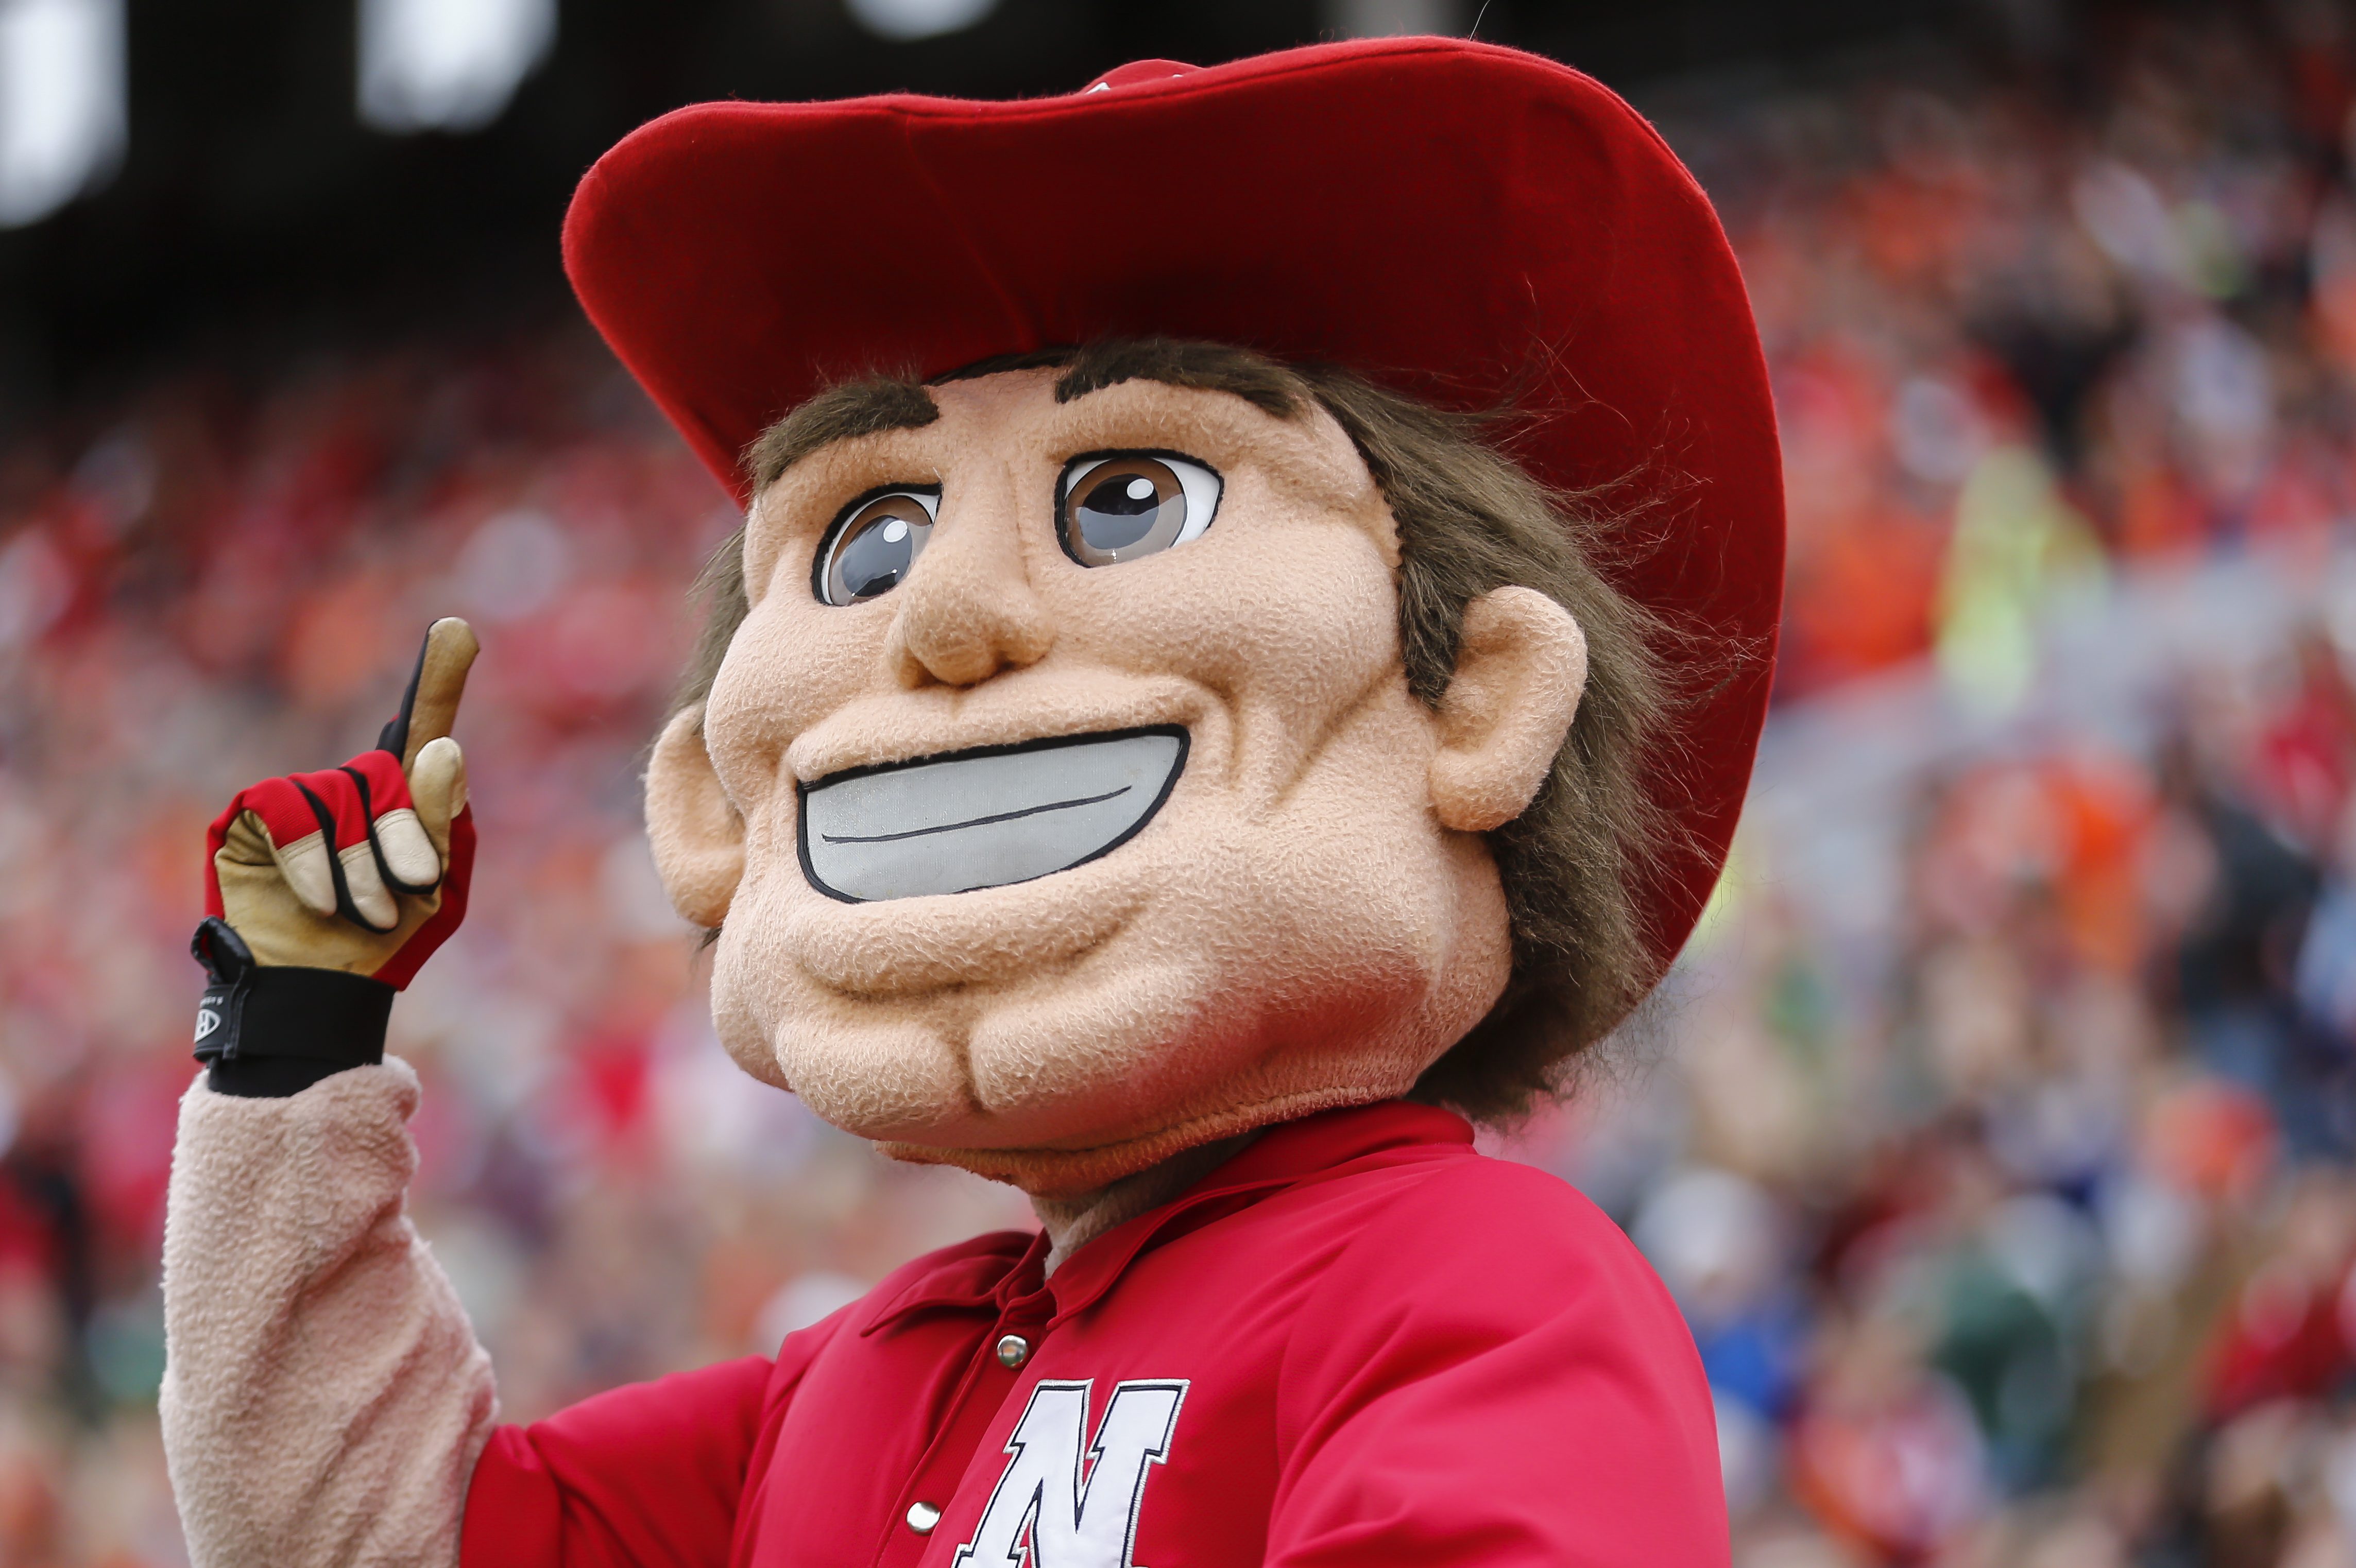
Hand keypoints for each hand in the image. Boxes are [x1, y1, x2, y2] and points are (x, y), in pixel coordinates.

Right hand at [202, 618, 478, 989]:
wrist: (322, 994)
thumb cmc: (387, 941)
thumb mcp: (439, 892)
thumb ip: (445, 824)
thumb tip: (442, 750)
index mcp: (406, 798)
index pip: (423, 726)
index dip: (439, 677)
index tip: (457, 629)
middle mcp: (354, 785)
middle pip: (390, 772)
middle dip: (406, 836)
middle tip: (407, 889)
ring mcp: (300, 796)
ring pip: (342, 795)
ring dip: (360, 866)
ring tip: (365, 911)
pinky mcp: (252, 814)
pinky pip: (291, 812)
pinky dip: (314, 860)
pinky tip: (319, 900)